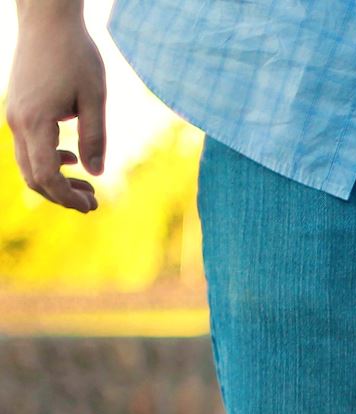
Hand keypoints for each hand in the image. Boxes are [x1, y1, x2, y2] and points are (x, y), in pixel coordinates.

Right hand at [6, 4, 107, 212]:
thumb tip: (96, 173)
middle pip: (33, 177)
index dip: (68, 197)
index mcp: (36, 122)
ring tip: (88, 186)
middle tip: (93, 203)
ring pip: (28, 163)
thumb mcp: (94, 98)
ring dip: (56, 179)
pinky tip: (71, 158)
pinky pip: (27, 146)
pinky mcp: (18, 109)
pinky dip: (47, 160)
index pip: (47, 176)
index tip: (93, 206)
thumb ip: (95, 138)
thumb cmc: (75, 56)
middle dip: (62, 195)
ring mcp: (14, 115)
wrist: (47, 22)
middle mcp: (18, 122)